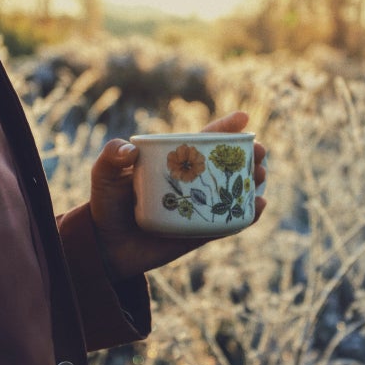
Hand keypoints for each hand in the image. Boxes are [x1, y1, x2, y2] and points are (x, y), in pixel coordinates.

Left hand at [88, 111, 266, 282]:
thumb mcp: (102, 176)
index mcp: (174, 162)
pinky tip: (259, 205)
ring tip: (261, 174)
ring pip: (234, 191)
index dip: (225, 128)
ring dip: (253, 181)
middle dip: (248, 155)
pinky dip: (248, 215)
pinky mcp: (202, 233)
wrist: (106, 247)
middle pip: (227, 165)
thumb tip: (129, 150)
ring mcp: (199, 208)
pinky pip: (229, 224)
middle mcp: (191, 183)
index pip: (203, 140)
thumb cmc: (105, 204)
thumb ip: (110, 157)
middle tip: (260, 152)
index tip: (245, 118)